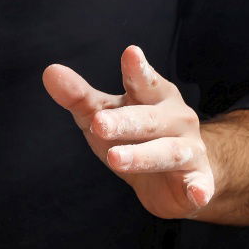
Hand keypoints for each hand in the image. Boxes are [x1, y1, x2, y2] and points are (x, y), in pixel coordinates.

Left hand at [43, 45, 213, 218]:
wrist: (176, 174)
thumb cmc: (133, 136)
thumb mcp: (102, 115)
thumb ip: (78, 96)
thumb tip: (50, 72)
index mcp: (154, 97)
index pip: (145, 82)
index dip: (138, 71)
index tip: (130, 54)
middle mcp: (176, 119)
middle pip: (149, 120)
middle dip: (125, 122)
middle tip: (98, 124)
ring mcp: (189, 149)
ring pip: (167, 152)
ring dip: (143, 155)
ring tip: (116, 159)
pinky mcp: (197, 181)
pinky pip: (198, 185)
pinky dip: (199, 189)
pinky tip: (196, 194)